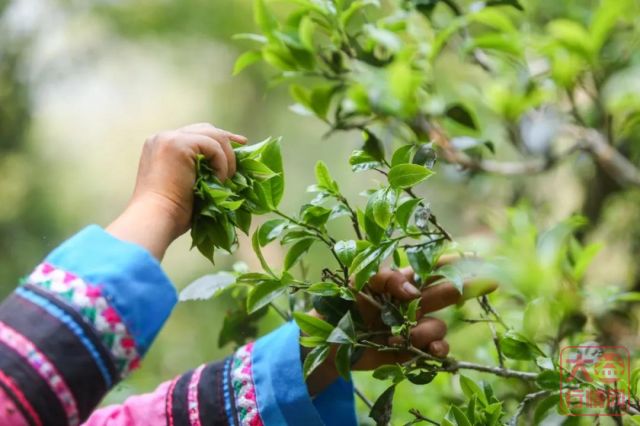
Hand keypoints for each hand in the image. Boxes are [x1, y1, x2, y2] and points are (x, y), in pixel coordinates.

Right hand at [107, 123, 246, 258]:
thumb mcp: (187, 184)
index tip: (238, 146)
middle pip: (205, 129)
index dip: (218, 141)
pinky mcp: (178, 144)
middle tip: (244, 146)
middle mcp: (163, 137)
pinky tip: (219, 180)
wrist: (156, 219)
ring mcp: (169, 138)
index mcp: (162, 147)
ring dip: (226, 158)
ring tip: (228, 179)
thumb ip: (199, 170)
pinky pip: (213, 146)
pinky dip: (222, 163)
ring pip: (212, 136)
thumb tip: (227, 167)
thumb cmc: (171, 213)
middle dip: (227, 139)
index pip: (196, 135)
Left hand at [306, 255, 496, 393]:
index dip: (451, 263)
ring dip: (428, 331)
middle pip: (447, 293)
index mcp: (401, 283)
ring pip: (439, 326)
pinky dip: (437, 350)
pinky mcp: (412, 351)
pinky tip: (430, 350)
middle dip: (466, 288)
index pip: (430, 269)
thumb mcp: (358, 282)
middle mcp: (413, 304)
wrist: (329, 343)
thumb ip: (386, 278)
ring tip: (404, 336)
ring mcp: (414, 327)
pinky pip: (436, 350)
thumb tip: (414, 290)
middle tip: (490, 282)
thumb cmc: (341, 305)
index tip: (471, 257)